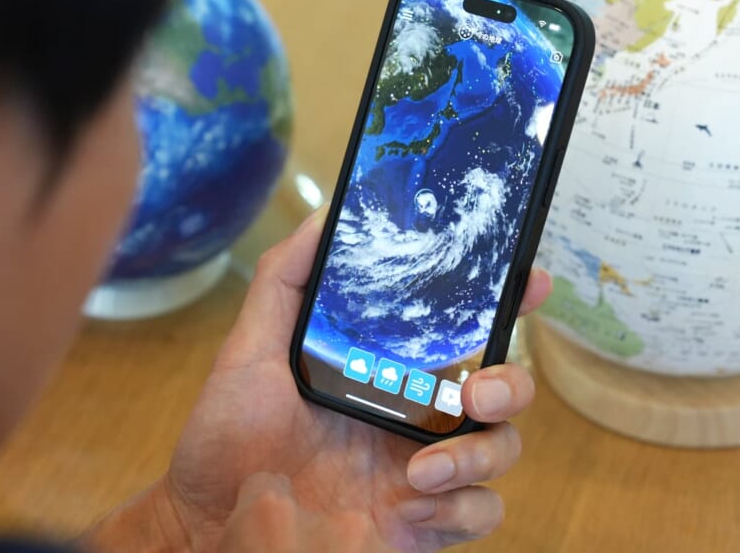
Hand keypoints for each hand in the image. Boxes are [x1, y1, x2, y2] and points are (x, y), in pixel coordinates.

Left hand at [164, 211, 550, 551]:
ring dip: (478, 453)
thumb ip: (285, 280)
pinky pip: (482, 511)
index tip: (528, 280)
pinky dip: (459, 507)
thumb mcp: (250, 348)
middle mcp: (419, 413)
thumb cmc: (230, 437)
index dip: (507, 301)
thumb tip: (324, 217)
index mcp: (392, 367)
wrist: (211, 521)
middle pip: (505, 388)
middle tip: (477, 391)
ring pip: (503, 449)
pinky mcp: (426, 521)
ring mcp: (427, 467)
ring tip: (421, 469)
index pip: (464, 328)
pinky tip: (408, 505)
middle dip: (512, 384)